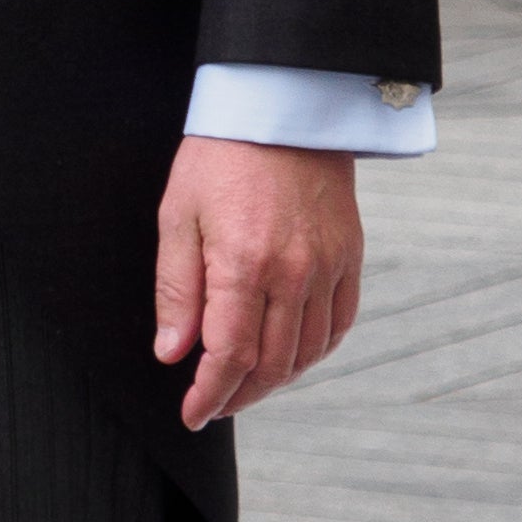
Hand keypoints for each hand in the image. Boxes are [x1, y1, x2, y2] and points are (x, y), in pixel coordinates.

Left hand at [152, 141, 361, 433]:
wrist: (284, 106)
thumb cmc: (221, 156)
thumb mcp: (178, 216)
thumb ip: (176, 290)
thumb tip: (172, 353)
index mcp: (243, 265)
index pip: (229, 356)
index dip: (210, 395)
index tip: (192, 414)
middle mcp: (293, 274)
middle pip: (271, 365)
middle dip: (240, 396)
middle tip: (215, 405)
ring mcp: (328, 267)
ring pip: (307, 353)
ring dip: (276, 380)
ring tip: (246, 385)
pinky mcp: (349, 257)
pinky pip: (339, 324)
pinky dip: (314, 352)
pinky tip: (290, 355)